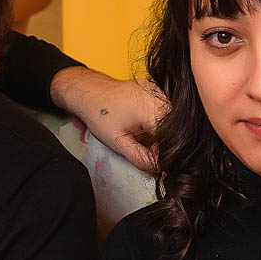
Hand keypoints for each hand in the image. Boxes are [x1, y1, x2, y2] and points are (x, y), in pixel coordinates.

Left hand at [50, 67, 164, 171]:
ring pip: (169, 119)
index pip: (169, 138)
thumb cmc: (100, 115)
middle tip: (141, 146)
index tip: (149, 158)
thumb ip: (142, 159)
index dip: (160, 152)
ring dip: (158, 131)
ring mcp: (158, 89)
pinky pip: (163, 109)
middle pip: (171, 128)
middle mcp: (159, 96)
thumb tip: (159, 171)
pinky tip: (140, 121)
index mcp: (152, 109)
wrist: (90, 93)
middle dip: (159, 142)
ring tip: (137, 131)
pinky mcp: (155, 88)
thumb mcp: (119, 143)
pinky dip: (155, 120)